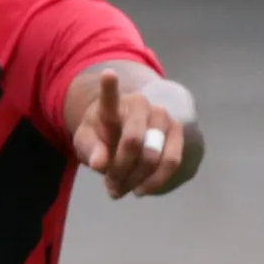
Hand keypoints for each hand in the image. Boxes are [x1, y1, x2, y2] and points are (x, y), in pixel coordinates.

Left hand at [73, 71, 193, 199]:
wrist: (124, 137)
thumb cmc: (102, 137)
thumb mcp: (86, 142)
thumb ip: (90, 150)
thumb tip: (99, 163)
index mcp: (114, 104)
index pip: (110, 97)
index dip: (109, 87)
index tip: (108, 74)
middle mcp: (142, 104)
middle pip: (133, 141)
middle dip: (120, 170)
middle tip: (110, 186)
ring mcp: (162, 116)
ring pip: (154, 155)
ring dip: (137, 179)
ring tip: (122, 190)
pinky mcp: (177, 132)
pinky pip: (172, 161)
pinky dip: (156, 181)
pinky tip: (142, 189)